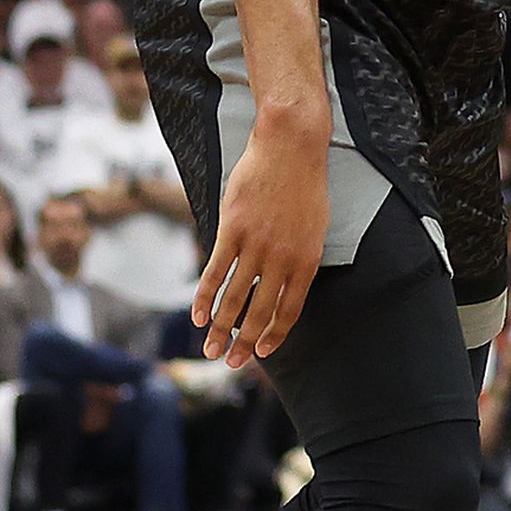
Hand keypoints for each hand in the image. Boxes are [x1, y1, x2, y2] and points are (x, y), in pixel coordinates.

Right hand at [192, 130, 328, 366]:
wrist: (290, 148)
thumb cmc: (303, 186)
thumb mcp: (313, 227)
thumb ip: (296, 257)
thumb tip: (279, 282)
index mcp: (307, 259)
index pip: (290, 308)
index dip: (275, 333)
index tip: (261, 352)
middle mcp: (283, 257)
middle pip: (261, 310)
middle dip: (244, 340)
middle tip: (230, 363)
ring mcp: (257, 244)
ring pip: (235, 296)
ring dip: (221, 327)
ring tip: (210, 350)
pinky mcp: (232, 229)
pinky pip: (215, 271)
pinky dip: (205, 296)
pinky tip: (197, 316)